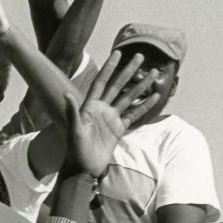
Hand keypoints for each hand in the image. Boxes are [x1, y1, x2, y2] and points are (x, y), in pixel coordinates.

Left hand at [62, 51, 160, 176]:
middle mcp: (101, 110)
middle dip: (128, 71)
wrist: (83, 169)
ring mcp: (111, 119)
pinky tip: (156, 97)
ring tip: (153, 73)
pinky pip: (134, 115)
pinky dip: (145, 107)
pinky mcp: (118, 130)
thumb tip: (66, 94)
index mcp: (90, 107)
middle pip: (117, 86)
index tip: (118, 53)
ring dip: (140, 86)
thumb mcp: (74, 131)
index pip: (101, 82)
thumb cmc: (75, 151)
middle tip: (140, 56)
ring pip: (129, 98)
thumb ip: (72, 112)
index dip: (109, 68)